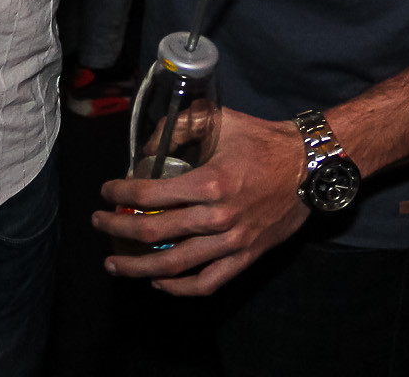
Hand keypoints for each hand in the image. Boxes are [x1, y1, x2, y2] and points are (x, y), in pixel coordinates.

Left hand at [91, 108, 309, 294]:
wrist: (309, 166)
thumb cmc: (263, 140)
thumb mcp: (219, 120)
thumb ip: (178, 128)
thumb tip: (146, 149)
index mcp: (209, 183)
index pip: (149, 195)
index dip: (120, 195)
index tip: (106, 192)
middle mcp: (218, 218)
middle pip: (154, 233)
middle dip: (118, 229)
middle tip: (99, 224)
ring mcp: (232, 243)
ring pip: (175, 265)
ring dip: (137, 267)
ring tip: (114, 264)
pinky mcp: (246, 257)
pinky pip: (208, 282)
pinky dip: (180, 288)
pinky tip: (159, 282)